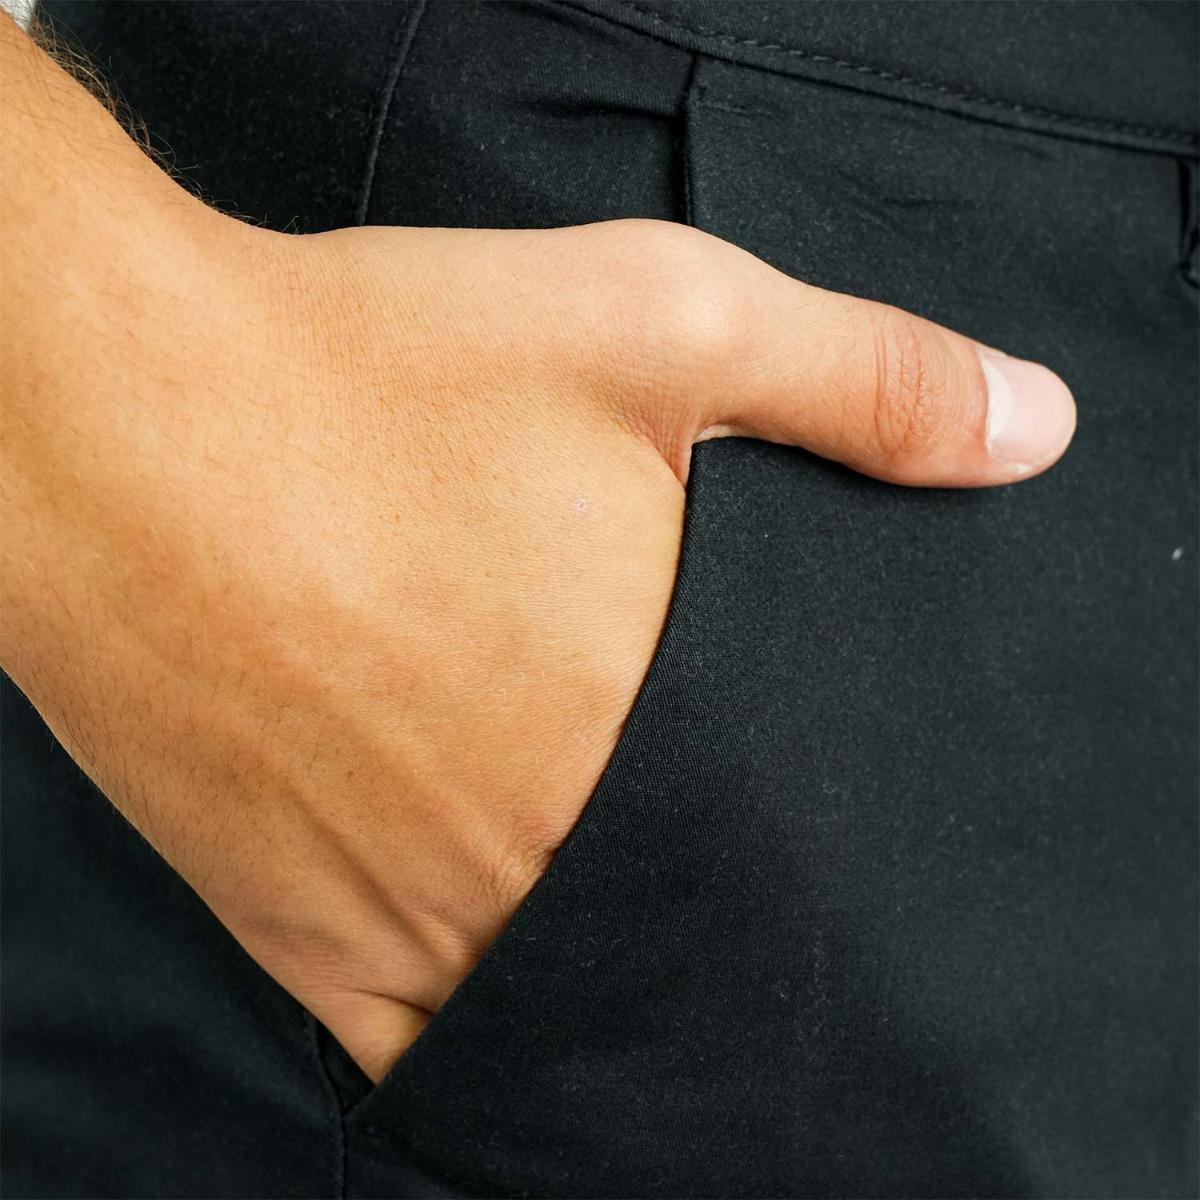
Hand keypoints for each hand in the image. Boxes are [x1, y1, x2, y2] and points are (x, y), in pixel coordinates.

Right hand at [1, 207, 1075, 1080]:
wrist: (112, 414)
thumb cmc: (371, 365)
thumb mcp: (657, 320)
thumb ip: (865, 383)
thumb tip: (1035, 430)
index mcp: (634, 730)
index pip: (788, 860)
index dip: (824, 861)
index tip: (839, 861)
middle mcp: (524, 852)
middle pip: (670, 938)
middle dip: (713, 913)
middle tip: (715, 865)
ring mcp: (396, 910)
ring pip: (551, 1006)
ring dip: (597, 969)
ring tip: (616, 913)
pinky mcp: (281, 922)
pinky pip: (412, 1042)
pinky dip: (474, 1035)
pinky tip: (502, 976)